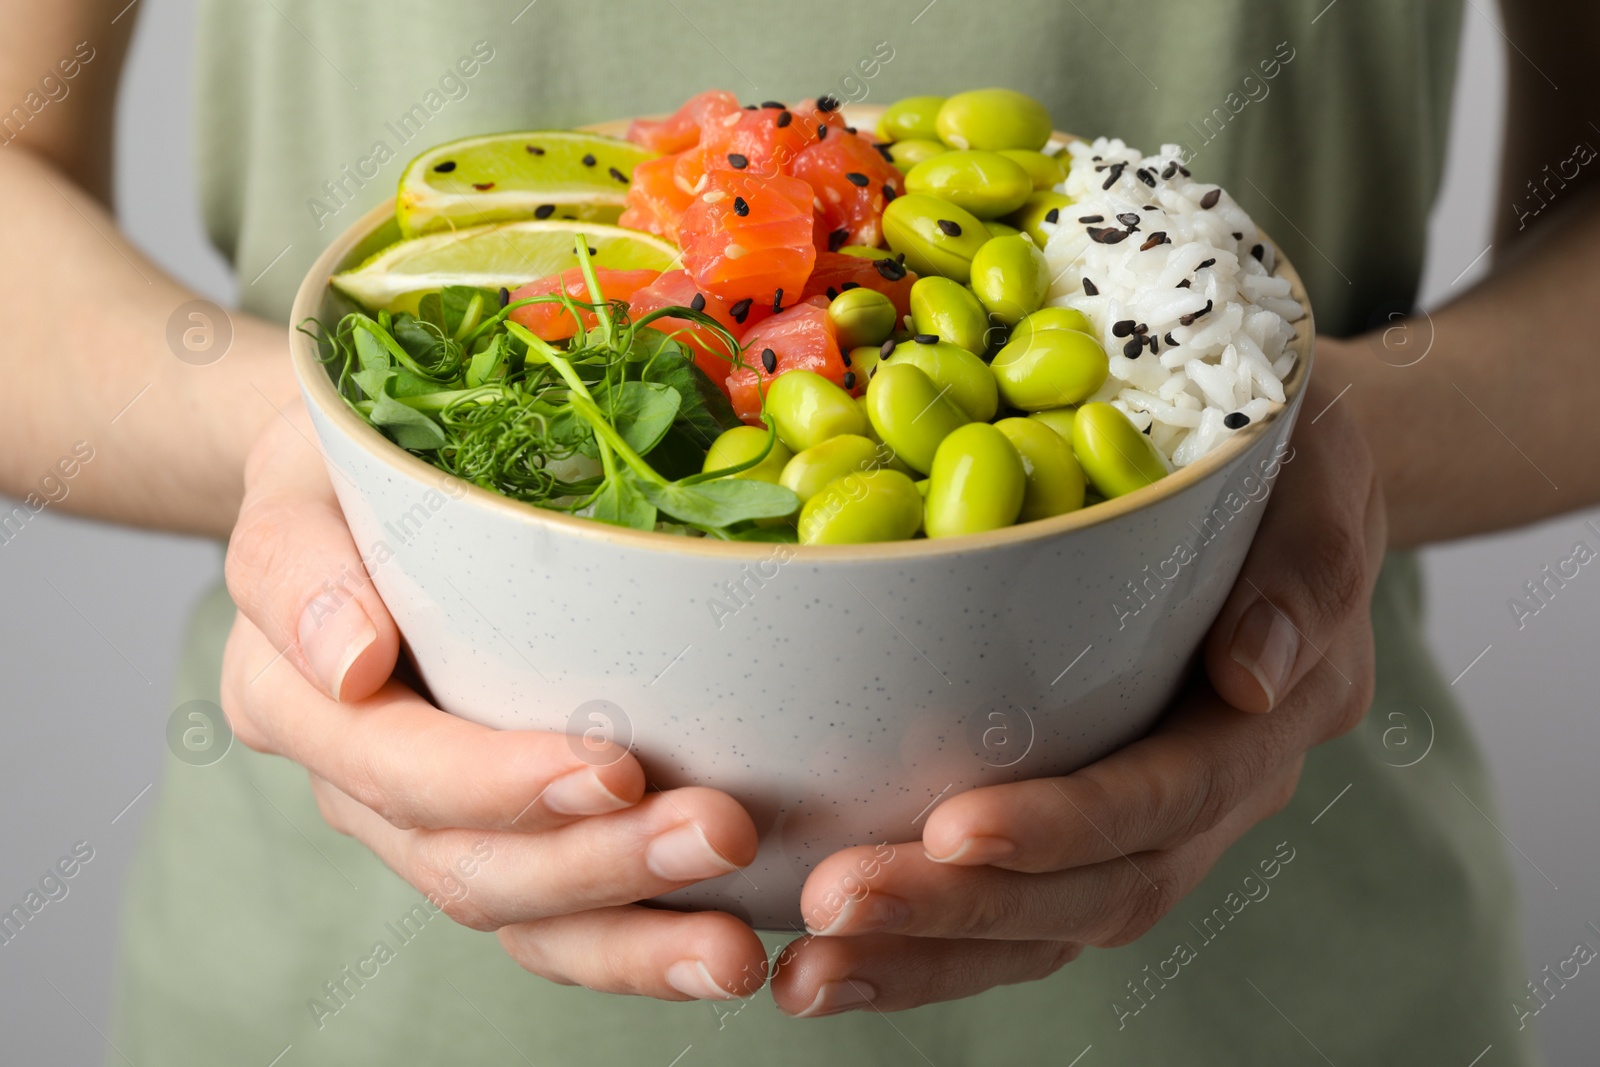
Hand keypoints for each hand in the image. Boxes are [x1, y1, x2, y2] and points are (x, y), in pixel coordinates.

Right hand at [220, 399, 768, 1001]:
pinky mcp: (498, 838)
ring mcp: (426, 822)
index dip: (497, 782)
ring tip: (732, 944)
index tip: (614, 765)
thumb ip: (300, 565)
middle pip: (465, 863)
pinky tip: (721, 947)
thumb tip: (351, 662)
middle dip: (596, 862)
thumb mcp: (302, 475)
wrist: (360, 489)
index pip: (393, 764)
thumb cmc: (344, 467)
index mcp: (294, 697)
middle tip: (719, 830)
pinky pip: (555, 922)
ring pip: (517, 915)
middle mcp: (355, 781)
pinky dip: (635, 946)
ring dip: (630, 932)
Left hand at [770, 371, 1386, 1016]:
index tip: (952, 829)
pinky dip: (926, 942)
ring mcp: (1149, 821)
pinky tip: (827, 954)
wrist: (1271, 485)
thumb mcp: (1311, 476)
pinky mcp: (1084, 822)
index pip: (1171, 795)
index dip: (1067, 823)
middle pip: (1097, 890)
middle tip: (836, 907)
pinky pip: (1015, 907)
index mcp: (1270, 720)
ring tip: (806, 976)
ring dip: (927, 954)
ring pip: (1047, 923)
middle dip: (964, 911)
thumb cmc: (1276, 457)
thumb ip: (1304, 565)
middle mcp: (1213, 793)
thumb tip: (1255, 673)